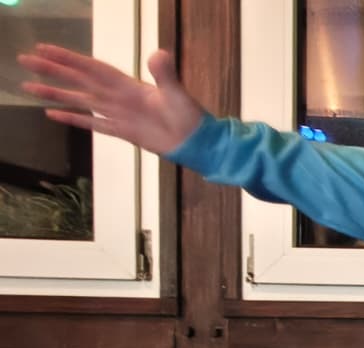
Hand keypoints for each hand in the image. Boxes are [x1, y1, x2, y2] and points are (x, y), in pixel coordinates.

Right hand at [18, 44, 203, 155]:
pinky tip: (52, 115)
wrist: (198, 142)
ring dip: (55, 94)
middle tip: (25, 60)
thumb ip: (166, 74)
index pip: (92, 69)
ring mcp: (118, 114)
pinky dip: (73, 118)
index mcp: (129, 86)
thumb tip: (158, 54)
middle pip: (79, 80)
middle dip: (53, 70)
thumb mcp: (177, 94)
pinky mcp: (122, 131)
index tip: (45, 48)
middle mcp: (119, 97)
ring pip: (80, 101)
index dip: (69, 58)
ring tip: (28, 87)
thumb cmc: (190, 117)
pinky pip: (92, 124)